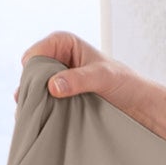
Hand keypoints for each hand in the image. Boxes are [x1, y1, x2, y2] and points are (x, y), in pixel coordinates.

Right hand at [19, 30, 152, 119]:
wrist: (135, 104)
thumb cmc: (123, 83)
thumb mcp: (102, 78)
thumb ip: (78, 79)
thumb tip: (53, 86)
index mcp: (66, 44)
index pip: (39, 51)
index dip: (34, 66)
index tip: (37, 83)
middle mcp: (58, 59)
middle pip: (32, 72)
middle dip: (30, 87)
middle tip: (31, 104)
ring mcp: (56, 80)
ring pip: (34, 89)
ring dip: (33, 101)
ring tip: (34, 115)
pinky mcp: (58, 98)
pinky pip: (41, 102)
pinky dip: (38, 111)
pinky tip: (40, 120)